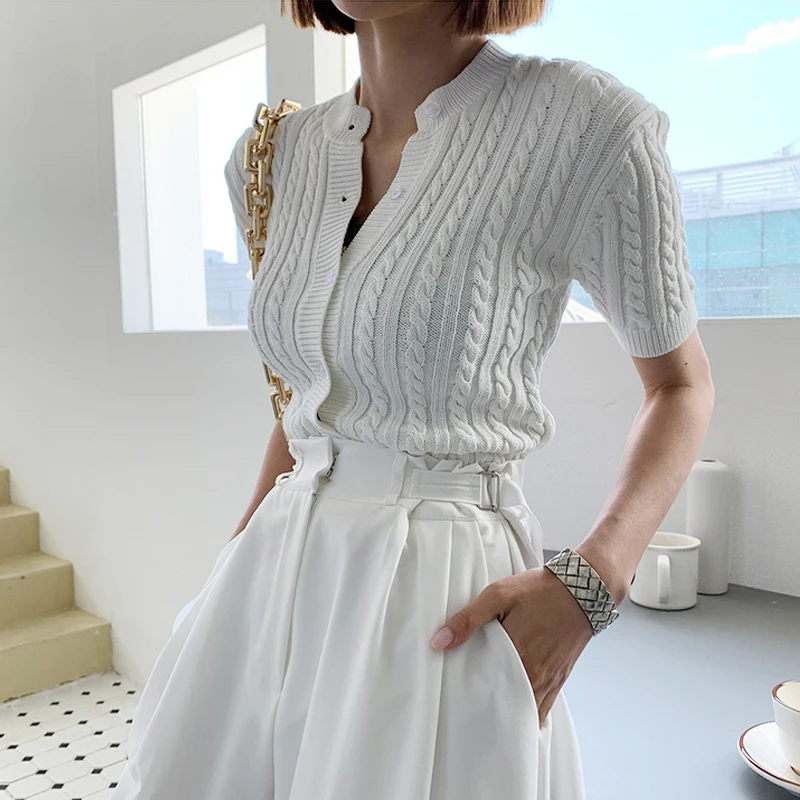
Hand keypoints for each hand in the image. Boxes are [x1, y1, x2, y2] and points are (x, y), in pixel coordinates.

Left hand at [429, 566, 593, 728]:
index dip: (470, 698)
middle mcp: (535, 676)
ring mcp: (550, 680)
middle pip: (506, 707)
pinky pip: (543, 706)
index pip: (487, 693)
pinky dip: (529, 710)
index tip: (456, 698)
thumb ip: (467, 619)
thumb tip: (439, 642)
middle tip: (469, 708)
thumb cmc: (540, 591)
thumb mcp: (498, 595)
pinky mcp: (560, 678)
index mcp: (517, 659)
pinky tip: (515, 706)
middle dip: (488, 710)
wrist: (583, 588)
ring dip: (509, 712)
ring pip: (526, 710)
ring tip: (489, 709)